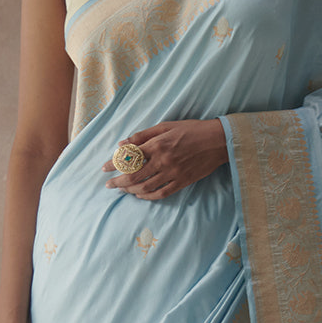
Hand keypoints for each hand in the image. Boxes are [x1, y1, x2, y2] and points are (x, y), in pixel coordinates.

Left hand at [102, 119, 227, 200]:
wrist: (217, 141)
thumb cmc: (191, 130)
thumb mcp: (166, 126)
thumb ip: (143, 135)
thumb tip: (122, 144)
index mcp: (157, 144)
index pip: (129, 157)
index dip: (114, 164)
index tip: (104, 168)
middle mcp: (163, 160)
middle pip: (134, 176)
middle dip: (118, 182)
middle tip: (109, 185)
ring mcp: (173, 173)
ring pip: (145, 187)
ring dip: (130, 190)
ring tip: (123, 190)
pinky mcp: (182, 182)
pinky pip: (161, 193)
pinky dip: (148, 196)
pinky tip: (140, 195)